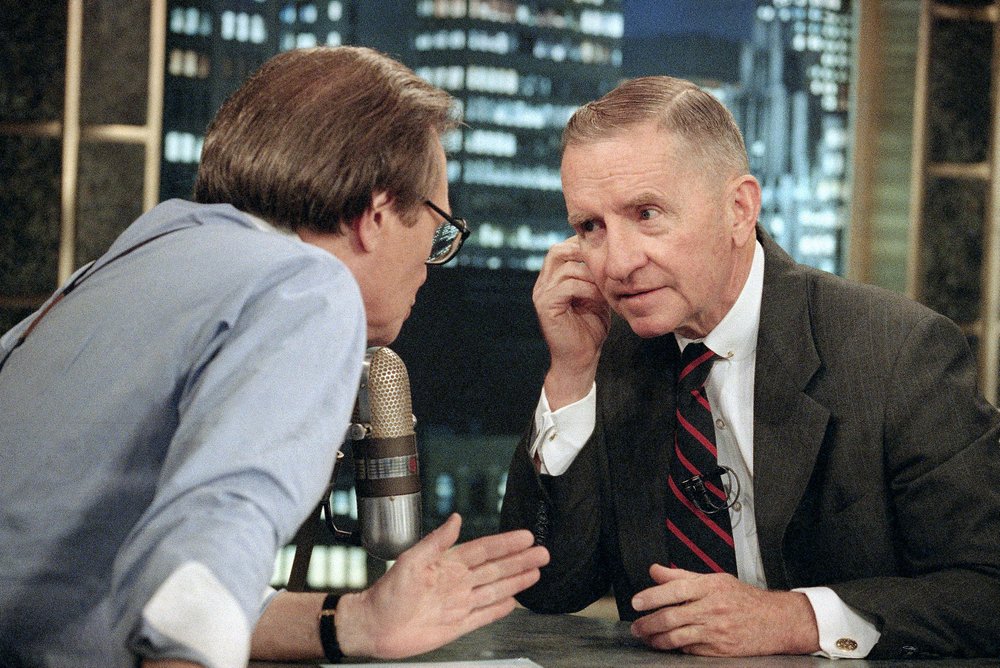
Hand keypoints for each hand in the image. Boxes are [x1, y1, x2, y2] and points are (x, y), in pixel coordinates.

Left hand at [335, 513, 548, 658]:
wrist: (374, 626)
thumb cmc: (386, 593)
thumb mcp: (410, 560)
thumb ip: (436, 541)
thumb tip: (455, 518)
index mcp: (447, 564)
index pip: (484, 550)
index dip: (506, 543)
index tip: (525, 536)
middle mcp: (457, 582)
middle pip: (496, 569)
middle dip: (520, 560)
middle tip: (542, 552)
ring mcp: (459, 604)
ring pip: (495, 590)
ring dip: (516, 581)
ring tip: (536, 572)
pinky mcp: (457, 625)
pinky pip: (484, 615)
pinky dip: (499, 609)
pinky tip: (513, 601)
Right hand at [533, 236, 610, 408]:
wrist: (581, 359)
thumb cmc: (590, 328)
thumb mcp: (596, 296)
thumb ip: (596, 276)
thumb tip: (611, 254)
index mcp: (553, 278)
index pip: (563, 248)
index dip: (583, 245)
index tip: (607, 252)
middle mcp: (543, 283)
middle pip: (557, 251)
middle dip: (583, 253)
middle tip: (605, 263)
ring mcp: (542, 294)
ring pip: (566, 268)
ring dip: (590, 274)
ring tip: (606, 286)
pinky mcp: (545, 306)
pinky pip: (567, 286)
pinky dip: (587, 289)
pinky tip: (599, 298)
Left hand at [630, 564, 818, 655]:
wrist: (776, 621)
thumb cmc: (744, 599)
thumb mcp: (715, 579)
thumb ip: (682, 576)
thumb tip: (655, 571)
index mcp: (710, 587)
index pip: (675, 589)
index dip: (653, 595)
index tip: (636, 601)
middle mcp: (713, 608)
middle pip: (672, 616)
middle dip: (649, 623)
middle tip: (636, 626)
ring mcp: (716, 631)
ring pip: (678, 637)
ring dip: (657, 639)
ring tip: (647, 637)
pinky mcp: (719, 650)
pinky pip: (691, 650)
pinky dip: (676, 648)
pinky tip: (668, 644)